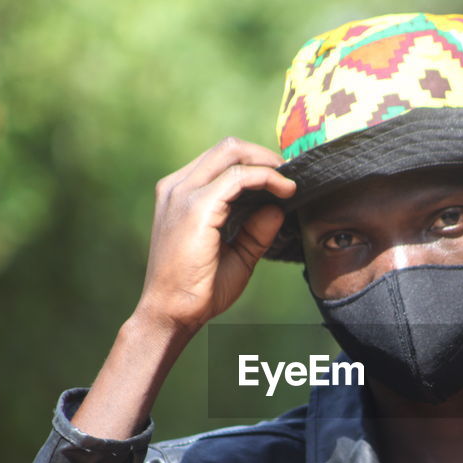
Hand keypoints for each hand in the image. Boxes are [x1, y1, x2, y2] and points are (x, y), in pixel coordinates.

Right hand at [134, 137, 295, 338]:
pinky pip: (239, 177)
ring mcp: (183, 194)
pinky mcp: (197, 207)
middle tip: (290, 176)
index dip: (255, 163)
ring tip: (290, 184)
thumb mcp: (236, 254)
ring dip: (267, 164)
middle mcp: (177, 187)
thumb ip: (255, 230)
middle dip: (264, 156)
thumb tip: (277, 208)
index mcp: (179, 194)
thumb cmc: (198, 290)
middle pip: (227, 148)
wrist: (172, 314)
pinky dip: (266, 178)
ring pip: (232, 153)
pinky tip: (285, 192)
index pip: (220, 160)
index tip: (282, 180)